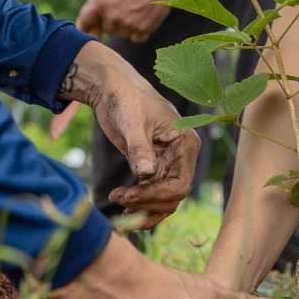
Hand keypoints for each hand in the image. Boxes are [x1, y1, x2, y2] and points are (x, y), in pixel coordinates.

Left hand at [60, 41, 197, 226]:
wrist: (113, 90)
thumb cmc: (127, 98)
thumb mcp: (133, 123)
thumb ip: (140, 149)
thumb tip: (146, 175)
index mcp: (185, 143)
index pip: (180, 182)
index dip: (156, 194)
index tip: (129, 196)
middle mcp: (181, 156)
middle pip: (173, 195)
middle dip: (147, 202)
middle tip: (119, 199)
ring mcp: (167, 164)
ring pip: (164, 199)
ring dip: (143, 208)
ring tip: (118, 203)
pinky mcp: (153, 168)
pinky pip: (153, 194)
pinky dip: (141, 205)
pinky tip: (124, 208)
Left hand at [76, 0, 172, 42]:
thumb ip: (103, 3)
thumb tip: (96, 17)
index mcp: (101, 3)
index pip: (84, 22)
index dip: (85, 27)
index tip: (88, 29)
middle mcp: (111, 16)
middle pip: (108, 29)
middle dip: (115, 22)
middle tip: (127, 8)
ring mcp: (127, 25)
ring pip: (124, 33)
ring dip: (130, 26)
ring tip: (140, 9)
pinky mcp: (142, 30)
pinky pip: (137, 38)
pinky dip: (141, 31)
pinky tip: (146, 17)